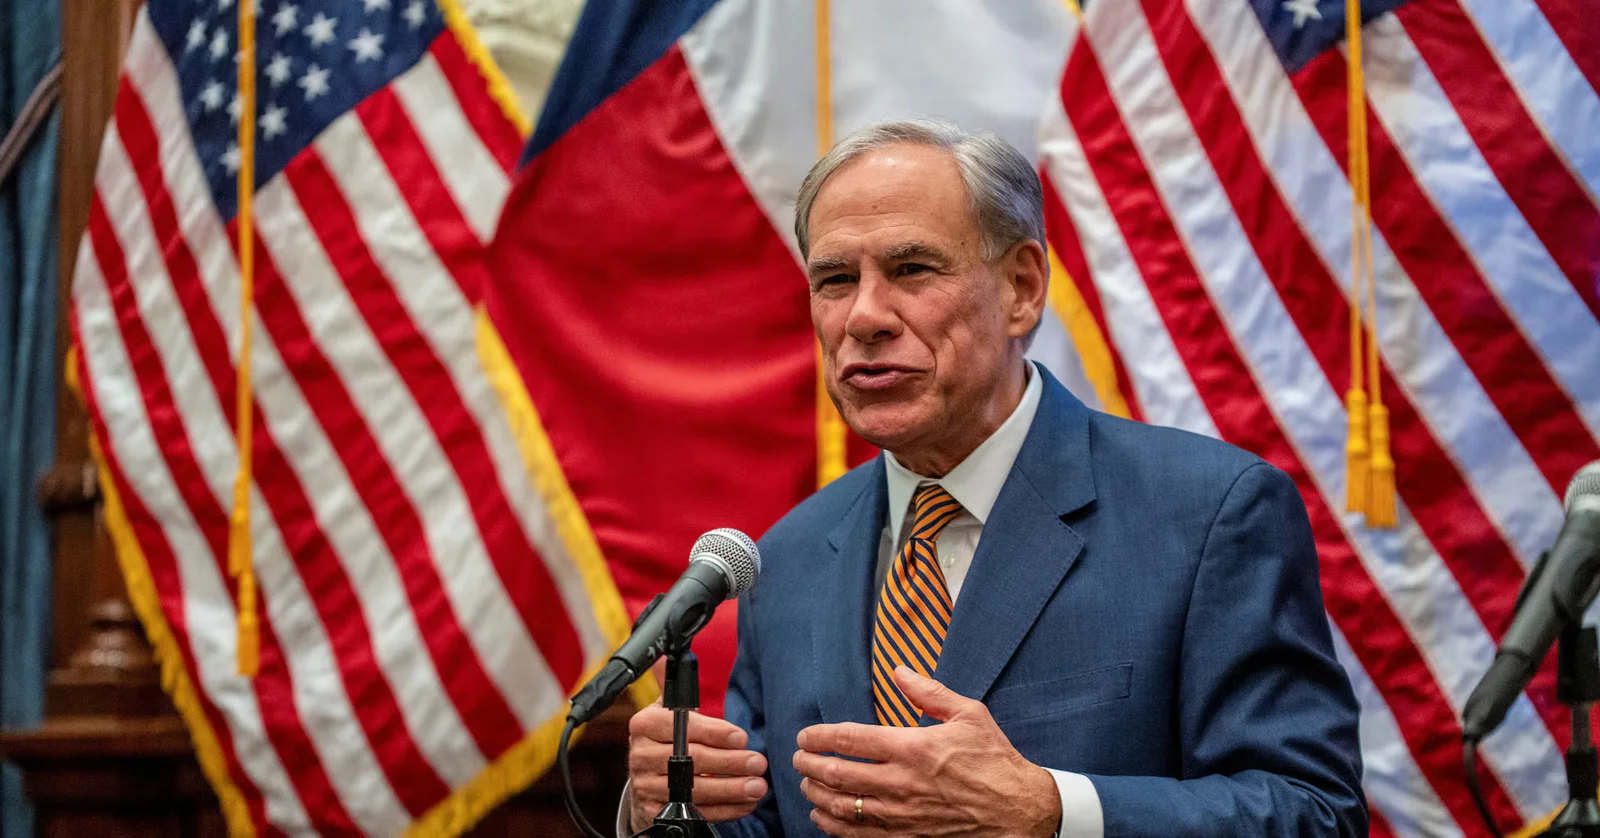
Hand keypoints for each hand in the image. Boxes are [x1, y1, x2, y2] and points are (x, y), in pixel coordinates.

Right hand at [626, 702, 768, 830]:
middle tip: (759, 763)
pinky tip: (745, 804)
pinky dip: (724, 810)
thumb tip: (667, 659)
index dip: (714, 733)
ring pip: (694, 790)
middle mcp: (642, 756)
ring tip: (758, 786)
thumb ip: (674, 689)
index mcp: (645, 725)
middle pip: (691, 760)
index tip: (742, 737)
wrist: (645, 778)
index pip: (682, 727)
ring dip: (731, 790)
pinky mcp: (655, 811)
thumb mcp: (666, 710)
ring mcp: (647, 786)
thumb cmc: (665, 738)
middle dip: (730, 762)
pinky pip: (694, 813)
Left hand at [793, 667, 1060, 836]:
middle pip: (836, 774)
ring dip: (816, 794)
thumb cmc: (994, 760)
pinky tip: (823, 816)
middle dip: (809, 765)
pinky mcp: (906, 836)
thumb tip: (900, 671)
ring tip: (806, 783)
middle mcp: (900, 782)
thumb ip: (929, 691)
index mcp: (912, 747)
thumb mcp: (969, 714)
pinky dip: (833, 826)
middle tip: (798, 758)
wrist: (1018, 809)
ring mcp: (901, 814)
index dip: (819, 736)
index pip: (850, 739)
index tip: (805, 735)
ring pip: (841, 806)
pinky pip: (858, 835)